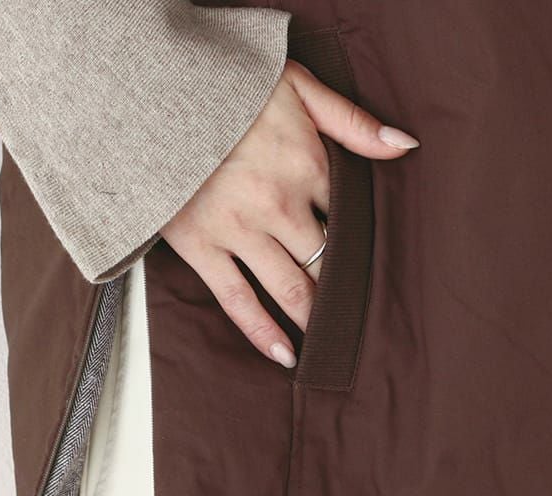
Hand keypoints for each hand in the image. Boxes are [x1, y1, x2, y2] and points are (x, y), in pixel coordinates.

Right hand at [159, 58, 418, 368]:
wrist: (146, 90)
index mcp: (307, 164)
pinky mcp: (200, 248)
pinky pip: (238, 301)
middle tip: (364, 317)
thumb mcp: (296, 85)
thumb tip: (405, 145)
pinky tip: (286, 355)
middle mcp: (278, 205)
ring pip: (290, 288)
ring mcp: (238, 230)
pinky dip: (263, 332)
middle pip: (327, 261)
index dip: (363, 242)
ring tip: (333, 342)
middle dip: (346, 290)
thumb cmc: (225, 85)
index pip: (349, 217)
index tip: (375, 264)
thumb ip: (352, 121)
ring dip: (314, 317)